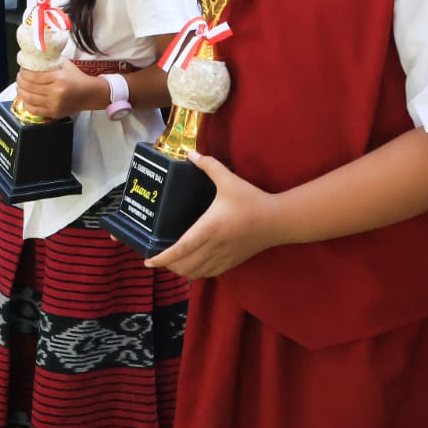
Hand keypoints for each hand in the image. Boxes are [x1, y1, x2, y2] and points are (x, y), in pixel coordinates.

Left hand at [14, 58, 100, 118]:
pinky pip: (34, 110)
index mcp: (59, 78)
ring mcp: (55, 104)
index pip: (34, 76)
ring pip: (29, 99)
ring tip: (20, 86)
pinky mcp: (54, 113)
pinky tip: (25, 98)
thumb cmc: (77, 78)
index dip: (24, 73)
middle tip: (19, 77)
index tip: (22, 69)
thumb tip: (34, 56)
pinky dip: (26, 104)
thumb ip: (50, 61)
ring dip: (20, 92)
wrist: (91, 94)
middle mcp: (56, 92)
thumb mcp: (65, 64)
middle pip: (29, 87)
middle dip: (20, 81)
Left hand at [146, 153, 280, 277]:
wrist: (278, 220)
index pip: (180, 249)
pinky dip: (196, 272)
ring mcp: (223, 257)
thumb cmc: (252, 200)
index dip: (162, 258)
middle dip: (167, 265)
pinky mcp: (232, 261)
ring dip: (181, 270)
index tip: (148, 261)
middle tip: (157, 257)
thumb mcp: (229, 179)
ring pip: (196, 273)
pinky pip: (209, 274)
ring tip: (171, 262)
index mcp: (209, 228)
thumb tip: (190, 153)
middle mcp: (214, 246)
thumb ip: (208, 165)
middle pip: (184, 266)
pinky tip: (192, 265)